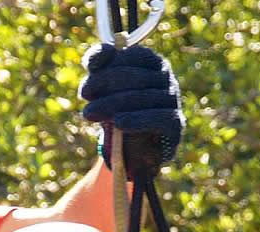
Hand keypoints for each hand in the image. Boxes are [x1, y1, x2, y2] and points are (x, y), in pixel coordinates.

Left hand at [79, 43, 183, 177]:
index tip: (86, 82)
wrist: (132, 148)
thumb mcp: (103, 86)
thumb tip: (99, 54)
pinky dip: (138, 120)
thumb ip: (99, 65)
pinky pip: (160, 118)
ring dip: (113, 104)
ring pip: (145, 97)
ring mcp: (173, 100)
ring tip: (89, 112)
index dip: (107, 66)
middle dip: (105, 83)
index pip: (132, 55)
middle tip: (83, 94)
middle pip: (136, 76)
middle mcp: (166, 78)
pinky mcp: (176, 124)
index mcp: (151, 62)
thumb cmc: (117, 109)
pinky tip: (119, 123)